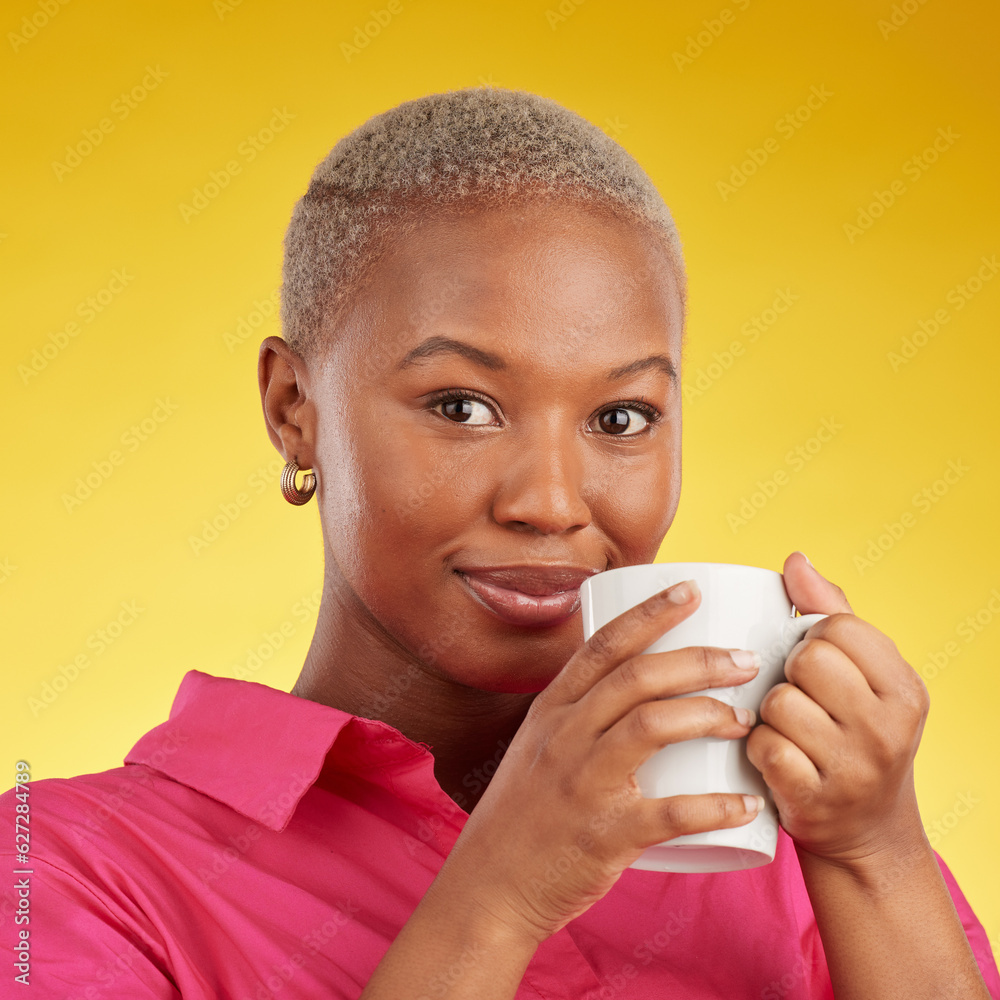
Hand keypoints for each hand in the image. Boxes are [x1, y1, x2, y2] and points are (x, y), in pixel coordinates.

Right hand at [441, 579, 764, 945]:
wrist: (488, 887)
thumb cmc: (523, 815)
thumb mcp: (538, 747)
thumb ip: (580, 715)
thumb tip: (638, 685)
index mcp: (552, 709)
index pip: (604, 644)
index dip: (650, 612)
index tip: (692, 589)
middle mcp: (565, 736)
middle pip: (637, 677)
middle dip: (699, 659)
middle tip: (745, 661)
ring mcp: (582, 783)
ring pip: (653, 727)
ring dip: (709, 716)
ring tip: (746, 721)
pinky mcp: (604, 834)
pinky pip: (670, 813)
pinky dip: (715, 807)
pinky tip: (747, 804)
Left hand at [746, 552, 930, 865]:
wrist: (866, 833)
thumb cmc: (856, 735)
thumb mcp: (866, 676)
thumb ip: (832, 612)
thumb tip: (795, 559)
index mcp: (904, 688)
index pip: (837, 627)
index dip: (812, 638)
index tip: (815, 664)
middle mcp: (888, 728)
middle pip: (806, 660)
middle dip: (789, 674)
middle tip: (800, 699)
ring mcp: (854, 768)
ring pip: (779, 703)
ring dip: (770, 714)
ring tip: (787, 730)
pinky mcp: (815, 799)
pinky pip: (764, 747)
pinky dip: (758, 749)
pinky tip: (773, 757)